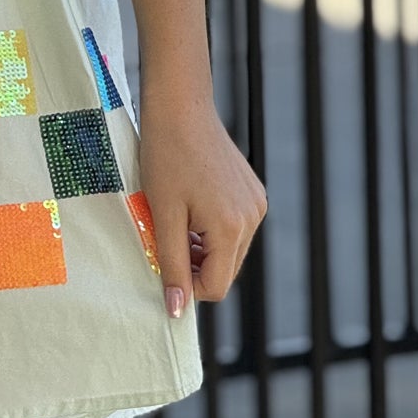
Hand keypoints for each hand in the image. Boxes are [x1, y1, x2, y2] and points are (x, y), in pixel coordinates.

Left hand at [135, 86, 267, 319]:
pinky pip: (234, 227)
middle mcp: (252, 218)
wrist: (180, 107)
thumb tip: (176, 309)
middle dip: (195, 265)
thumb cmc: (165, 156)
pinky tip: (191, 204)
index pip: (215, 286)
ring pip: (230, 251)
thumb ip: (171, 264)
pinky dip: (212, 228)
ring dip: (203, 247)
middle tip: (165, 238)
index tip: (162, 264)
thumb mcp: (163, 214)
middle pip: (225, 271)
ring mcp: (256, 204)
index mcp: (232, 228)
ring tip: (177, 218)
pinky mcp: (253, 192)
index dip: (186, 285)